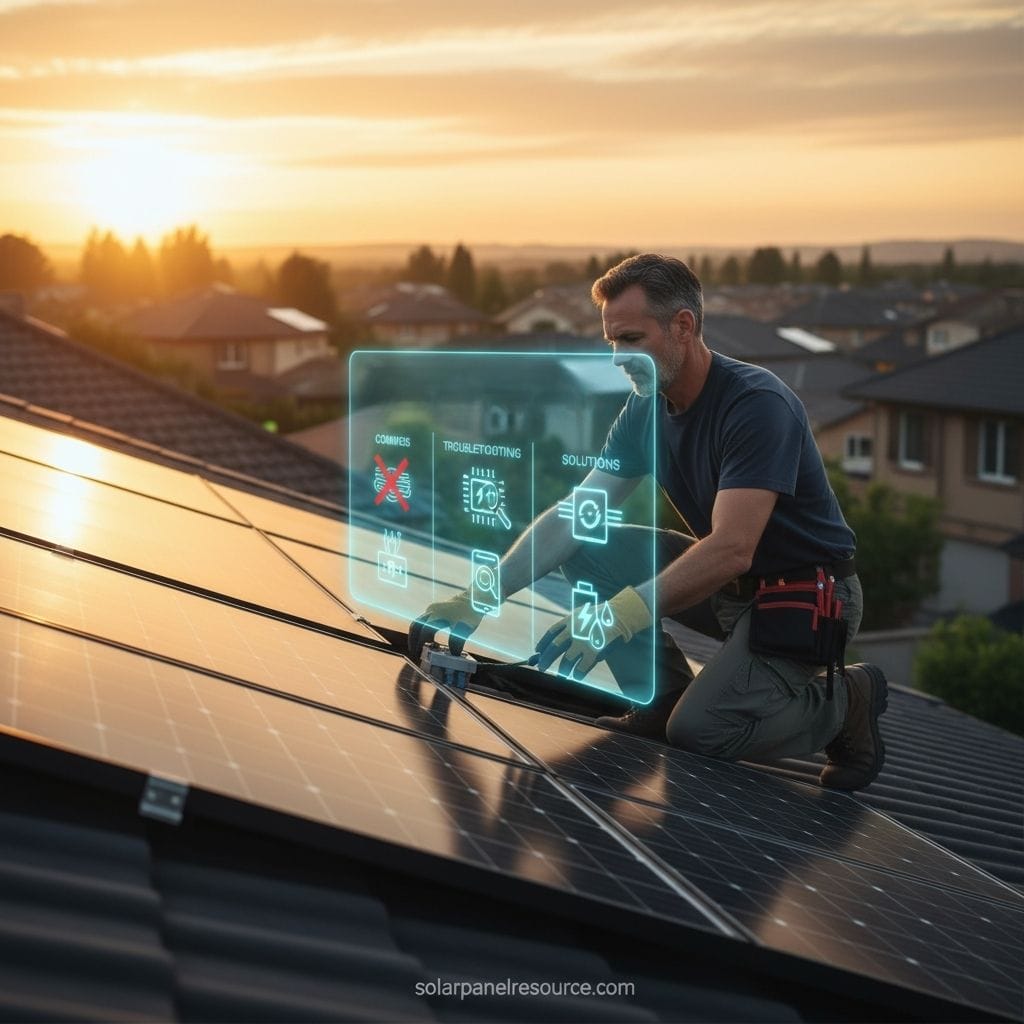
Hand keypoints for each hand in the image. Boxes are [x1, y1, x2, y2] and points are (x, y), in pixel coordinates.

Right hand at [408, 590, 484, 659]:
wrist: (474, 598)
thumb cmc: (470, 613)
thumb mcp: (465, 629)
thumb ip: (457, 642)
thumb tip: (453, 654)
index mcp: (437, 615)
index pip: (423, 631)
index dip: (420, 643)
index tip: (418, 653)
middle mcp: (432, 611)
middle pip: (415, 625)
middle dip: (413, 639)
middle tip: (414, 652)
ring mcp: (432, 608)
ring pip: (418, 622)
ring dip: (417, 635)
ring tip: (420, 648)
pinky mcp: (435, 609)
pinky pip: (424, 620)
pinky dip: (423, 630)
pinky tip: (430, 640)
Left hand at [534, 586, 651, 679]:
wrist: (620, 615)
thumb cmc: (603, 615)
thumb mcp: (583, 613)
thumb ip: (572, 623)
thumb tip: (561, 634)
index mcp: (569, 620)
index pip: (551, 633)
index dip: (543, 643)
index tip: (537, 651)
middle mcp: (572, 631)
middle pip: (554, 648)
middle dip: (546, 659)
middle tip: (542, 667)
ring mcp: (582, 642)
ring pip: (566, 661)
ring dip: (563, 669)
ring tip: (561, 675)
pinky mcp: (593, 652)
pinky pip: (581, 668)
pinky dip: (577, 673)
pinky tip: (576, 677)